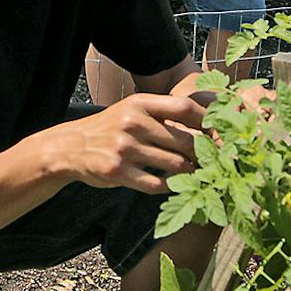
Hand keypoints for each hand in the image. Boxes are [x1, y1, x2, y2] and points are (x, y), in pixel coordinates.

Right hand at [61, 93, 206, 193]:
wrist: (71, 146)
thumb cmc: (112, 127)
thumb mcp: (133, 109)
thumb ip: (163, 113)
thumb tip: (207, 124)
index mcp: (141, 103)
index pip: (185, 107)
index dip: (208, 121)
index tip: (220, 133)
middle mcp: (133, 123)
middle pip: (185, 141)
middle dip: (204, 154)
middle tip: (214, 161)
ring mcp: (125, 148)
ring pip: (175, 164)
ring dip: (190, 172)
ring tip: (197, 174)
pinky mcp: (118, 172)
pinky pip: (156, 184)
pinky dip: (170, 186)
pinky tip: (173, 184)